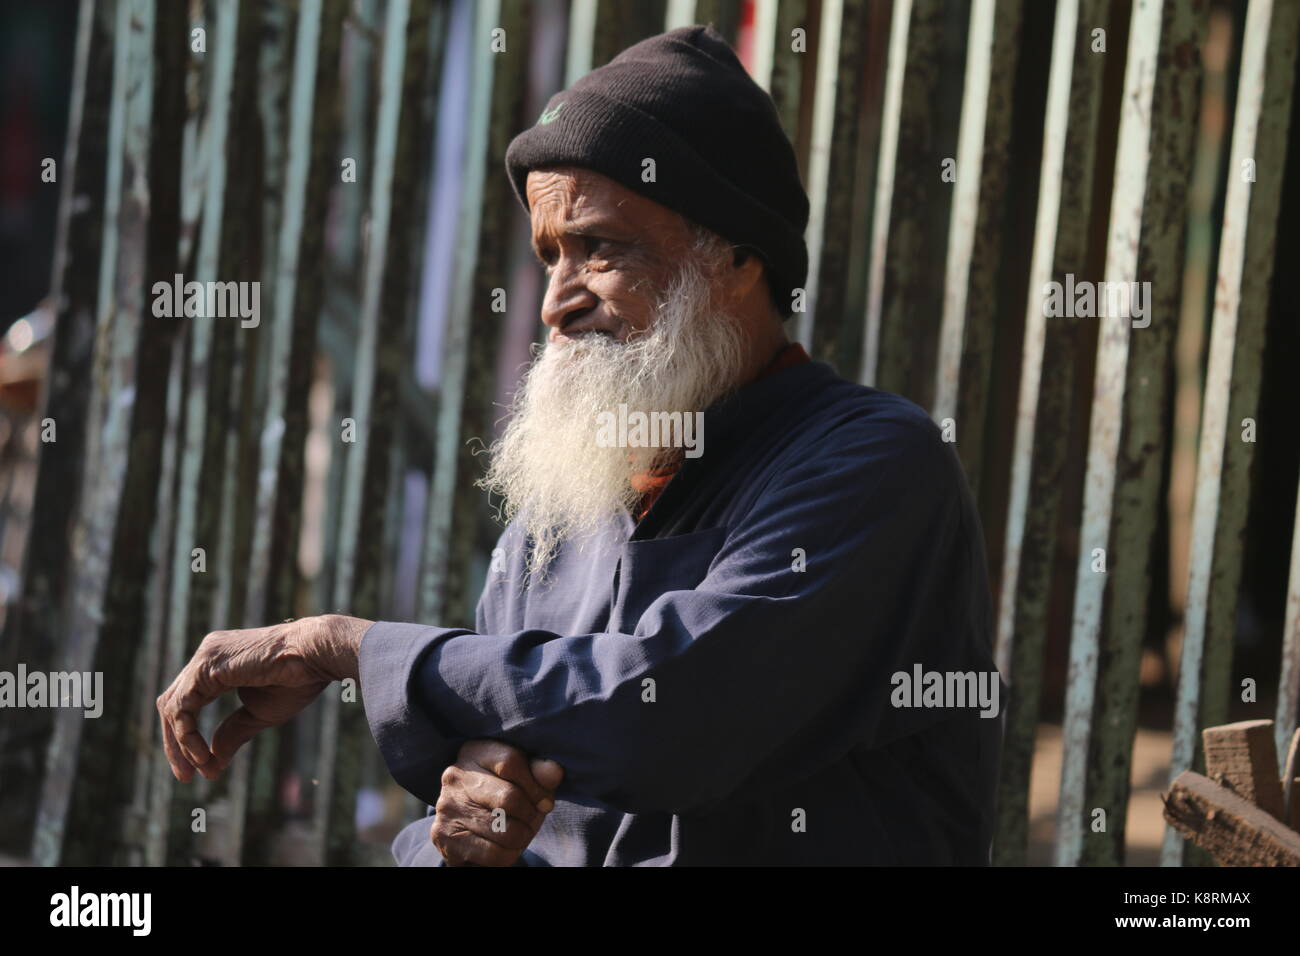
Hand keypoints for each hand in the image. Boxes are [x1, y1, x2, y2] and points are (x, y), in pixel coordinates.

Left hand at [156, 614, 370, 780]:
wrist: (315, 656)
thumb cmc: (297, 680)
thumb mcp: (259, 714)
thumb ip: (232, 733)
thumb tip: (210, 762)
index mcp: (218, 665)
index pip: (187, 704)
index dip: (188, 738)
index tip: (202, 769)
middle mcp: (206, 657)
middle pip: (172, 705)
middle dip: (176, 745)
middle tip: (186, 778)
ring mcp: (204, 658)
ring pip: (172, 708)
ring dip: (180, 745)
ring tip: (200, 769)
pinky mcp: (205, 665)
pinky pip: (182, 707)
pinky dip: (187, 734)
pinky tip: (201, 754)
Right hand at [432, 739, 564, 866]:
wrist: (468, 826)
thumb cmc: (503, 793)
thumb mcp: (523, 778)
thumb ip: (539, 773)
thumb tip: (554, 772)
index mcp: (475, 751)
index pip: (512, 762)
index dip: (537, 786)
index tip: (545, 801)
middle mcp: (455, 776)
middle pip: (509, 798)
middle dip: (531, 814)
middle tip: (532, 818)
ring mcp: (447, 807)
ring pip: (505, 830)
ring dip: (523, 836)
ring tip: (520, 832)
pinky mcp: (445, 838)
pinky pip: (494, 854)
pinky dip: (509, 854)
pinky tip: (505, 846)